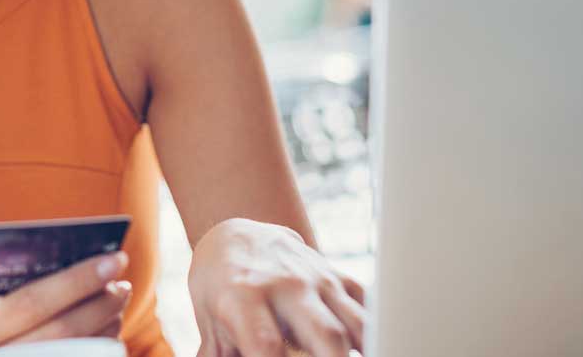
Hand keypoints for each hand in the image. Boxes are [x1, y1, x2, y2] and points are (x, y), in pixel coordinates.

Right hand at [0, 251, 133, 356]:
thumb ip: (18, 286)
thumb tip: (80, 257)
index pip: (32, 301)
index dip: (77, 280)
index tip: (116, 258)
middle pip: (63, 331)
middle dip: (101, 302)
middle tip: (123, 283)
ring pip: (78, 351)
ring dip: (107, 323)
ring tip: (118, 298)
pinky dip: (103, 343)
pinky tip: (110, 325)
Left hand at [188, 218, 365, 356]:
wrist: (236, 236)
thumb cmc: (218, 286)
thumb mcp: (208, 321)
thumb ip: (218, 354)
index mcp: (243, 298)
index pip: (265, 344)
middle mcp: (285, 285)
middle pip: (326, 335)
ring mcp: (316, 278)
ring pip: (357, 321)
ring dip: (366, 348)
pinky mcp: (337, 276)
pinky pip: (367, 305)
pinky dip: (373, 330)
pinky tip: (366, 347)